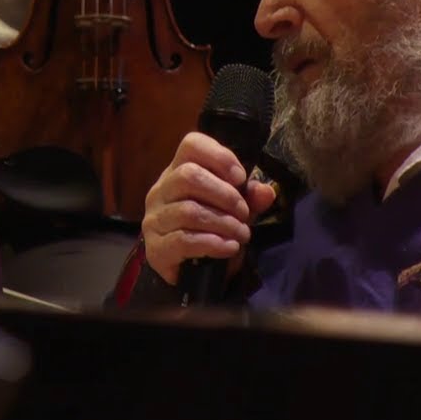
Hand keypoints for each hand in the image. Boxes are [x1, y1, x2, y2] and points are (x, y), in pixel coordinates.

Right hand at [141, 132, 277, 284]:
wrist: (192, 274)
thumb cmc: (211, 231)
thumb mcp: (235, 211)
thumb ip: (249, 198)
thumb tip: (266, 191)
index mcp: (178, 172)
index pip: (191, 145)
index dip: (220, 156)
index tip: (240, 178)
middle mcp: (161, 191)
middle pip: (188, 176)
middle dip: (225, 195)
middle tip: (243, 213)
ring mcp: (154, 219)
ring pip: (189, 211)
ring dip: (223, 223)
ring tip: (241, 234)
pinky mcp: (155, 249)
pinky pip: (183, 240)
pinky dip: (212, 244)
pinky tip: (228, 248)